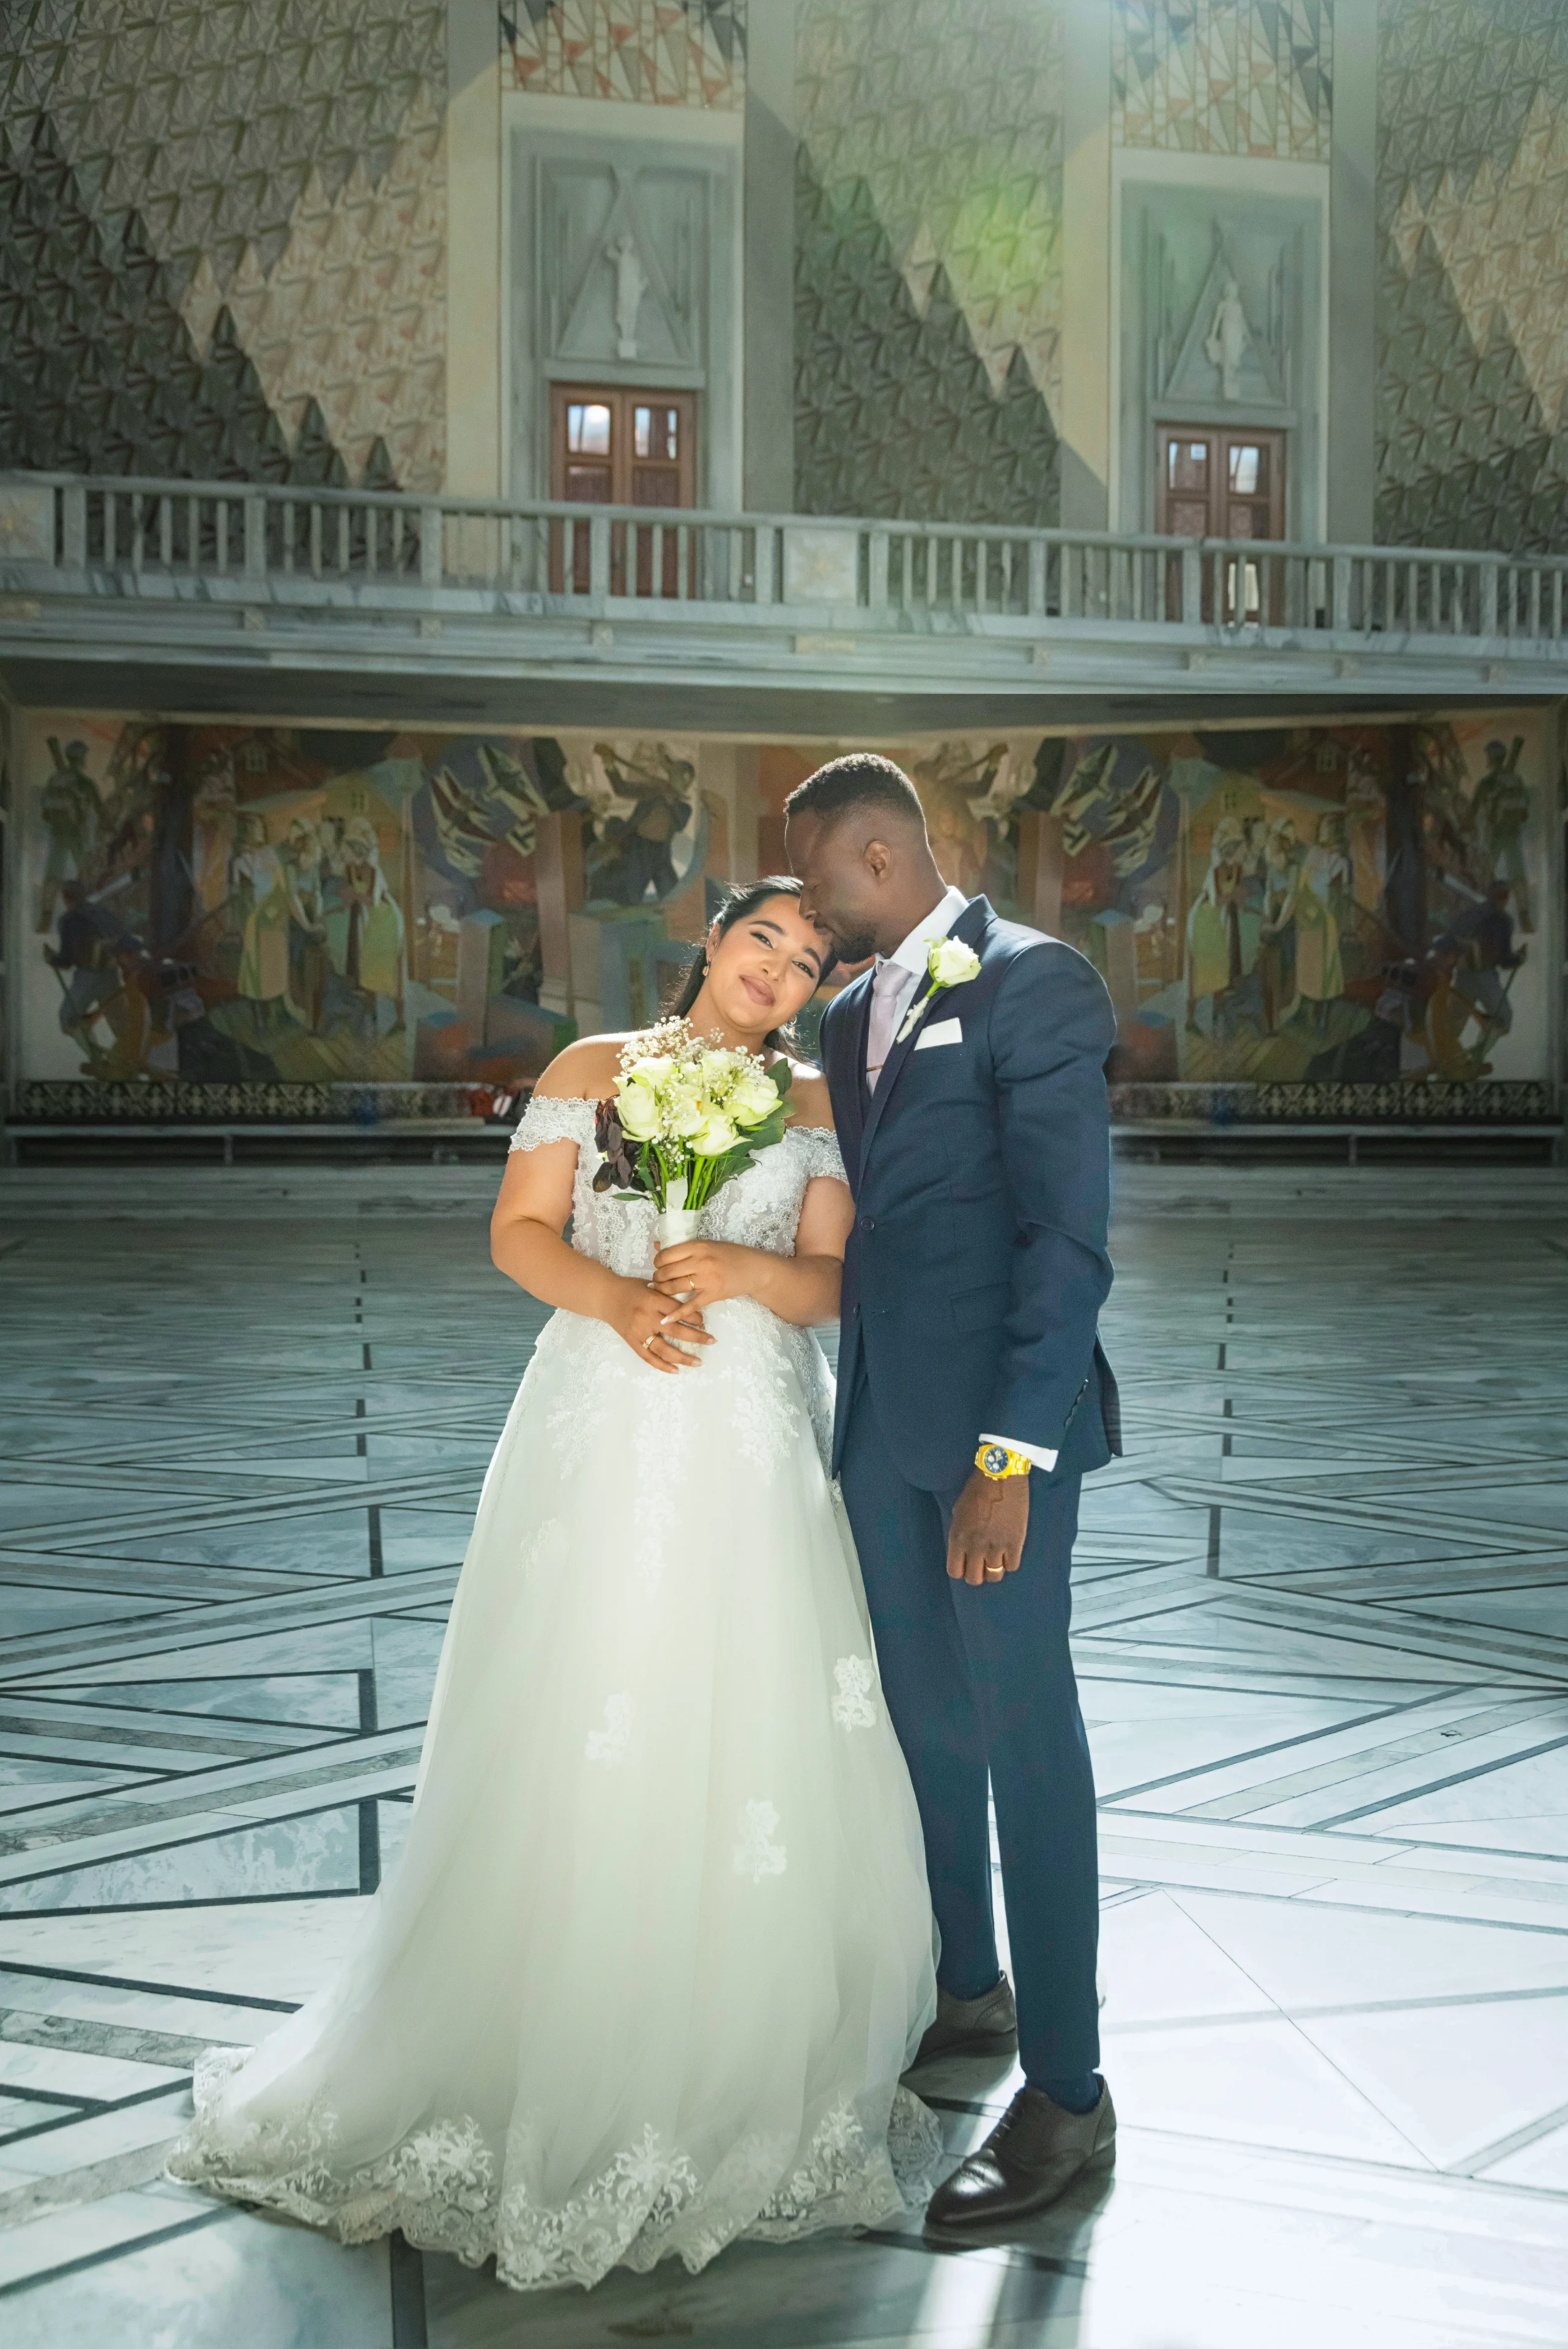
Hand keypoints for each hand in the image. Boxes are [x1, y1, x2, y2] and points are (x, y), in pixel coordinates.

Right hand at [609, 1278, 711, 1374]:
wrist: (605, 1297)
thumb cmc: (631, 1288)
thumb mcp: (651, 1286)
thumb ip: (668, 1297)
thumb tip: (691, 1308)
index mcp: (653, 1300)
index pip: (679, 1311)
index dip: (695, 1318)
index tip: (704, 1321)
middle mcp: (646, 1317)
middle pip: (676, 1332)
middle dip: (697, 1337)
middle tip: (711, 1340)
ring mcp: (638, 1332)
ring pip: (664, 1349)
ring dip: (683, 1357)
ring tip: (698, 1362)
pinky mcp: (632, 1342)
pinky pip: (649, 1358)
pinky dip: (663, 1366)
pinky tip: (676, 1370)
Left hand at [650, 1239, 750, 1312]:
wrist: (754, 1269)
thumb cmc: (730, 1255)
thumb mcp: (707, 1245)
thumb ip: (682, 1246)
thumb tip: (655, 1244)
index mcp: (698, 1246)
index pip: (667, 1255)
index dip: (657, 1262)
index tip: (658, 1265)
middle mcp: (701, 1262)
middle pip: (668, 1272)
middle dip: (658, 1278)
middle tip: (658, 1280)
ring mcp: (707, 1279)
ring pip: (675, 1287)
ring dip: (663, 1291)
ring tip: (661, 1291)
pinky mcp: (713, 1294)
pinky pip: (691, 1305)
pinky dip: (677, 1313)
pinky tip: (666, 1319)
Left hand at [947, 1468, 1028, 1586]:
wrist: (1001, 1475)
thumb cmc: (976, 1489)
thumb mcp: (958, 1511)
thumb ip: (960, 1533)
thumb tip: (965, 1549)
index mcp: (957, 1538)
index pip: (955, 1571)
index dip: (962, 1569)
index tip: (968, 1563)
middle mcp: (974, 1546)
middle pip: (974, 1578)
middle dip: (978, 1573)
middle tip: (983, 1563)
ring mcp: (995, 1546)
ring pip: (994, 1575)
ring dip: (995, 1569)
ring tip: (997, 1557)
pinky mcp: (1015, 1543)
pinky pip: (1012, 1566)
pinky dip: (1010, 1561)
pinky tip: (1009, 1551)